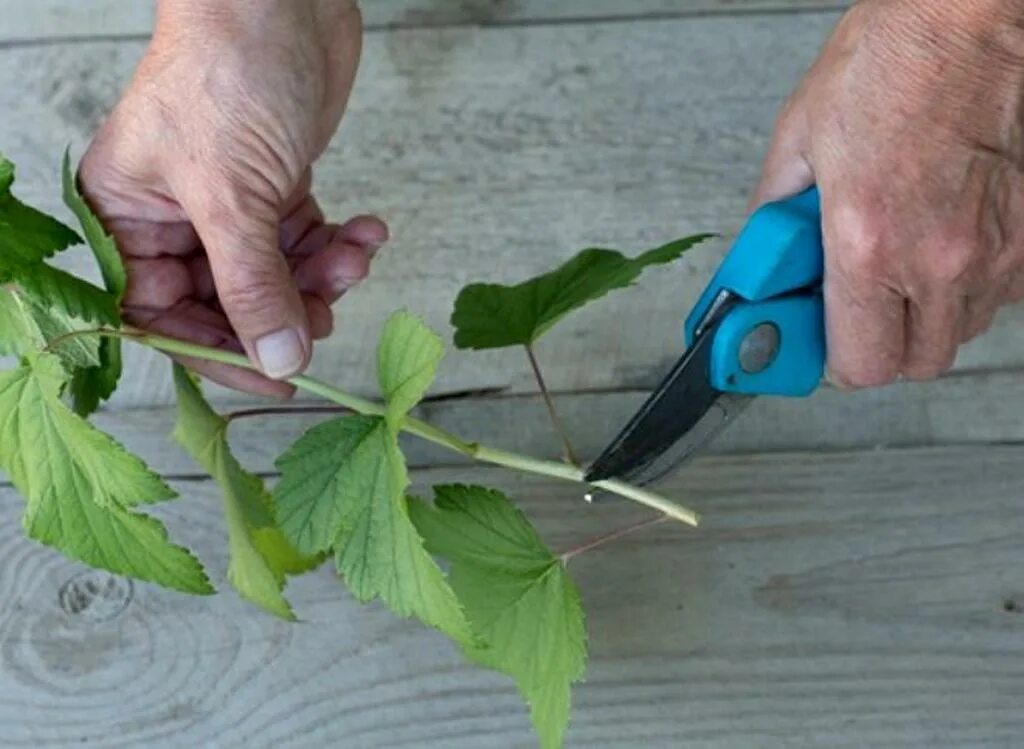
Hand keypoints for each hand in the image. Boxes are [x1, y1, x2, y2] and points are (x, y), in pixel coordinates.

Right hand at [78, 0, 384, 396]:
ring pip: (277, 277)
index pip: (164, 316)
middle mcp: (175, 220)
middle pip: (230, 303)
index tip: (281, 379)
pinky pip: (307, 243)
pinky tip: (368, 230)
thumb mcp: (231, 196)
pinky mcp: (276, 189)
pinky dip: (340, 245)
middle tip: (330, 315)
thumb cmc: (226, 75)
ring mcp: (229, 206)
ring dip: (323, 278)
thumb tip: (278, 362)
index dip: (222, 354)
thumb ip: (253, 288)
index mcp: (129, 221)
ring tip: (355, 257)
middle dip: (287, 311)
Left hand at [753, 0, 1023, 386]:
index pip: (859, 364)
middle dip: (878, 343)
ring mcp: (994, 250)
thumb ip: (776, 217)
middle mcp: (938, 257)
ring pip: (957, 331)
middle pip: (914, 364)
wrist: (964, 17)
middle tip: (853, 305)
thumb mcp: (798, 140)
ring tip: (897, 259)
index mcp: (869, 241)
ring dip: (921, 314)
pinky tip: (939, 241)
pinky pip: (997, 295)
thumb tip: (765, 260)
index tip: (814, 343)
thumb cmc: (891, 61)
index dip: (831, 360)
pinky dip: (966, 285)